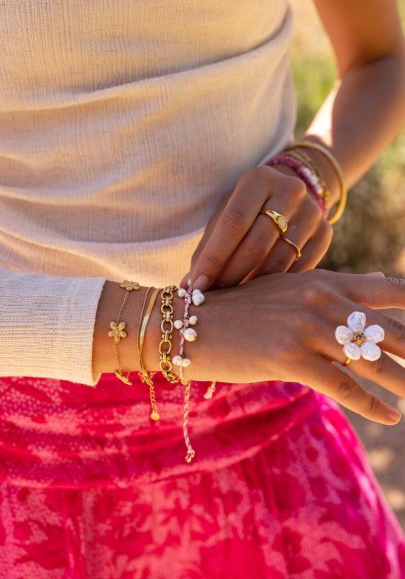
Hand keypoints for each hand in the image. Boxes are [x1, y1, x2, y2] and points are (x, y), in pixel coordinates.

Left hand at [179, 164, 332, 290]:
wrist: (289, 195)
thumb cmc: (246, 210)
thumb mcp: (224, 216)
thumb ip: (208, 248)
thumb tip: (188, 288)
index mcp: (258, 179)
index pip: (233, 223)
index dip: (213, 258)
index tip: (196, 286)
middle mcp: (290, 190)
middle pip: (257, 243)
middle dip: (231, 276)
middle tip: (213, 300)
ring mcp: (312, 211)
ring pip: (280, 260)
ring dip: (252, 287)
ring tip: (232, 303)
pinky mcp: (326, 233)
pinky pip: (300, 270)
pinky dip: (277, 289)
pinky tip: (259, 300)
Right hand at [185, 270, 404, 424]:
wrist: (191, 324)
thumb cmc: (240, 308)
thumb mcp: (290, 287)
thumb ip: (336, 287)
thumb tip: (379, 281)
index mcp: (324, 280)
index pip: (389, 289)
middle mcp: (321, 298)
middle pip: (389, 329)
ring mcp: (307, 327)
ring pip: (372, 361)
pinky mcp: (290, 357)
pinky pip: (343, 386)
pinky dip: (372, 404)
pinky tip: (392, 416)